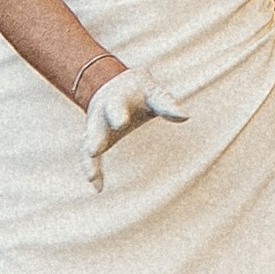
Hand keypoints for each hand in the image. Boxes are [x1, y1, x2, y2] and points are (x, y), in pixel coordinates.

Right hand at [80, 63, 188, 188]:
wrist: (113, 85)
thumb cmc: (138, 91)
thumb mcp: (152, 93)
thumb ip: (166, 104)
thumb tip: (185, 116)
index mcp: (115, 100)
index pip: (116, 107)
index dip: (118, 114)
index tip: (120, 123)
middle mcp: (100, 114)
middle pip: (95, 127)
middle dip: (95, 137)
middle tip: (94, 149)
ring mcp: (94, 128)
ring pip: (88, 144)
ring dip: (89, 160)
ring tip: (91, 176)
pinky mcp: (94, 140)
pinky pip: (90, 157)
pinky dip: (94, 170)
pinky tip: (98, 188)